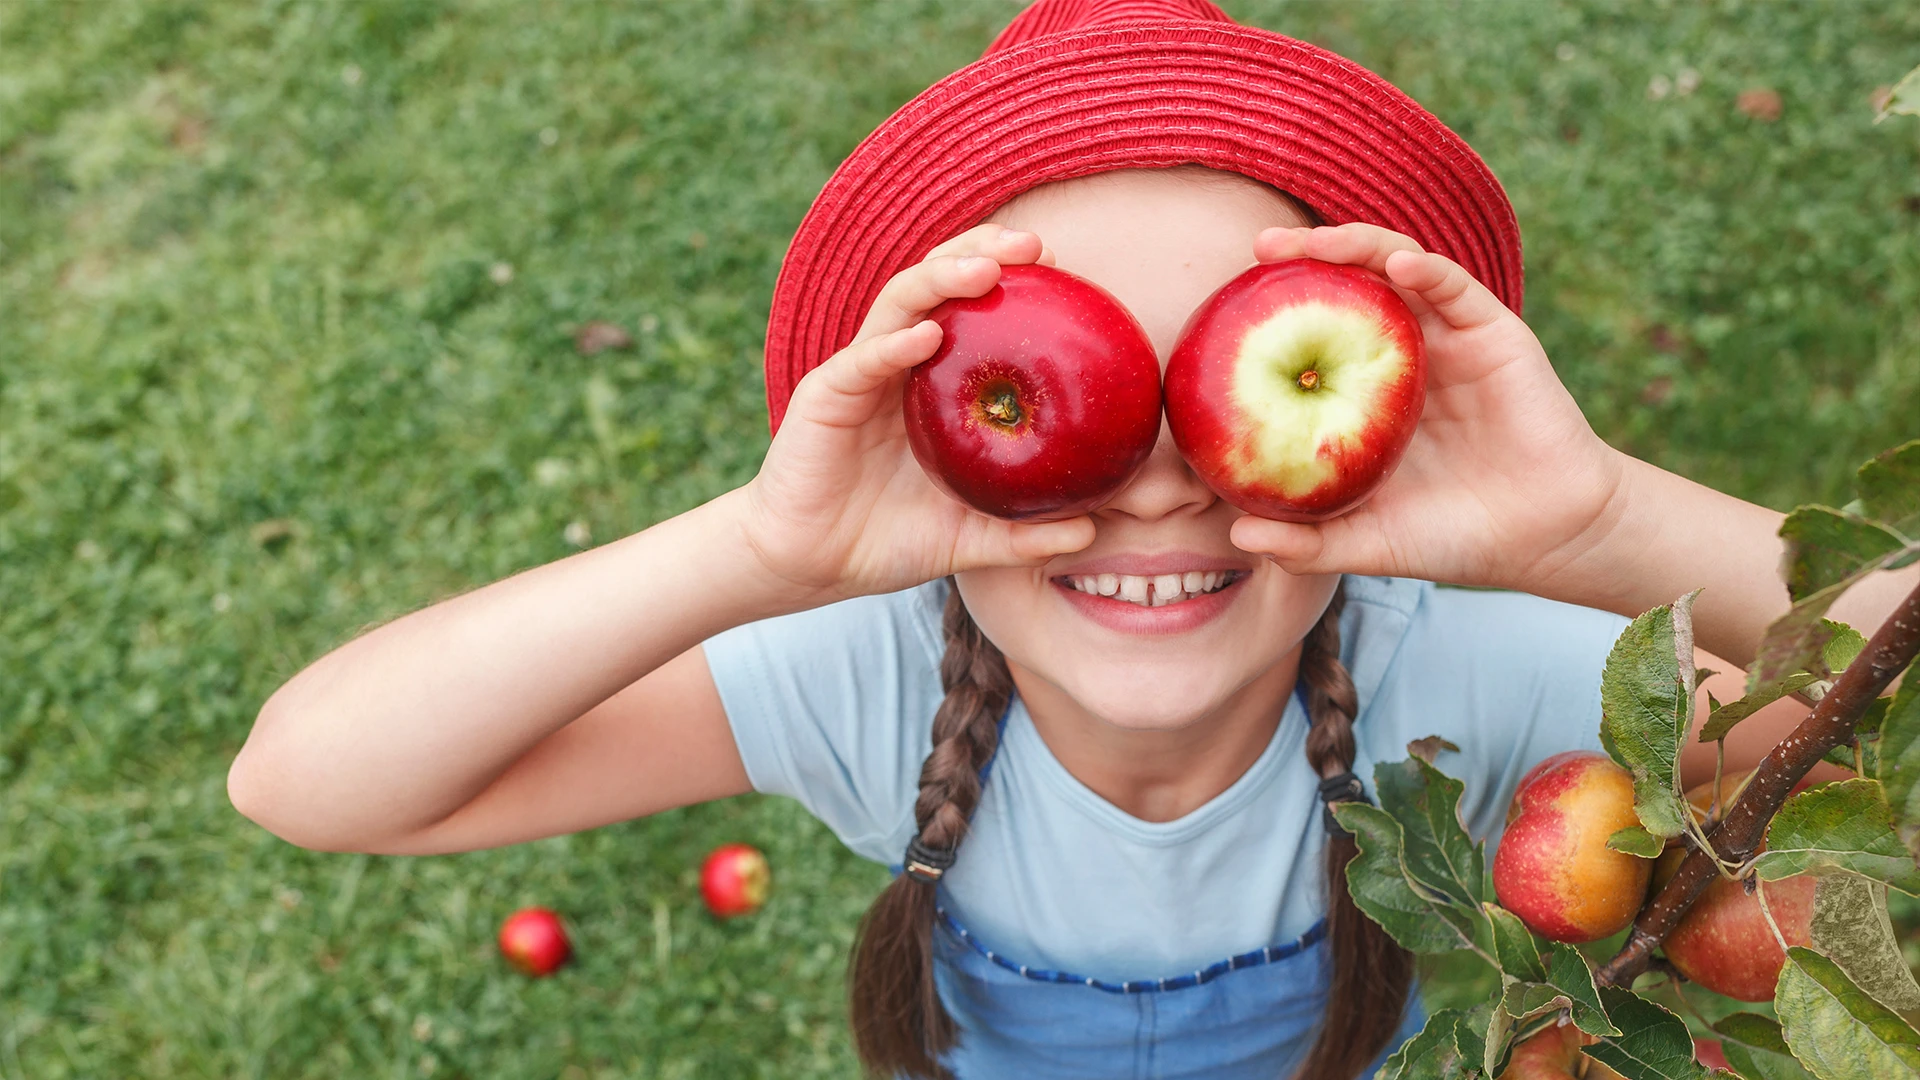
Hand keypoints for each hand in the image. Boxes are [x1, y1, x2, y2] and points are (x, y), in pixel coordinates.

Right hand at [740, 225, 1095, 603]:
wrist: (810, 567)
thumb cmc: (886, 540)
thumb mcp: (968, 539)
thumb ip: (1023, 533)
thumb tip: (1090, 532)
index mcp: (931, 382)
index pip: (969, 307)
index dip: (1010, 278)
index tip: (1064, 272)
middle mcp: (896, 363)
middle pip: (937, 283)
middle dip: (982, 250)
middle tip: (1035, 246)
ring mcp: (859, 374)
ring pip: (899, 303)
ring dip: (941, 277)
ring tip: (986, 269)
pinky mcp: (826, 398)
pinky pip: (861, 362)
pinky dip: (894, 345)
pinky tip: (926, 336)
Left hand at [1229, 224, 1628, 594]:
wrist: (1548, 539)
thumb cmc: (1454, 538)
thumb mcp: (1368, 543)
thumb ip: (1306, 543)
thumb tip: (1236, 538)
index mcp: (1368, 395)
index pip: (1313, 337)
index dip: (1272, 315)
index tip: (1219, 310)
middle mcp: (1403, 357)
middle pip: (1348, 288)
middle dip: (1303, 257)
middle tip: (1257, 248)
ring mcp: (1447, 340)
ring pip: (1396, 269)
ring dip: (1354, 244)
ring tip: (1312, 241)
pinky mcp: (1494, 334)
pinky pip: (1454, 286)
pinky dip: (1424, 267)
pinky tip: (1396, 261)